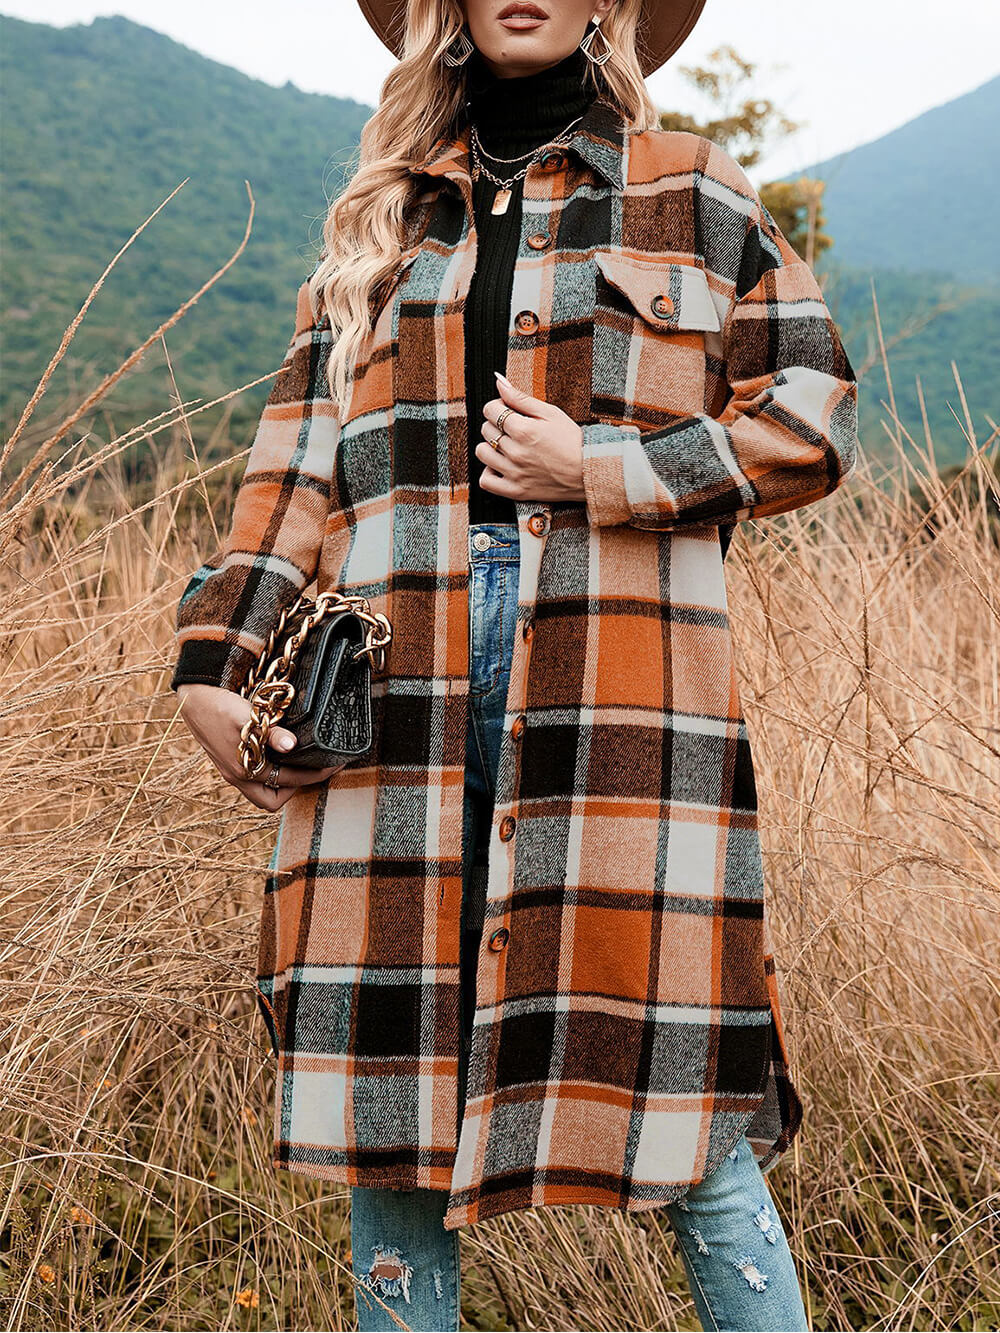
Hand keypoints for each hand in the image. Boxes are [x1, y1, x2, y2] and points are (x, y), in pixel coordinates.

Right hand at [175, 682, 346, 810]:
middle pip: (272, 800)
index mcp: (244, 769)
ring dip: (284, 784)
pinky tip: (283, 755)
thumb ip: (270, 733)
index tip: (334, 762)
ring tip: (303, 764)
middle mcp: (238, 777)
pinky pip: (255, 780)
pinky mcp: (230, 763)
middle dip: (297, 788)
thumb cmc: (220, 705)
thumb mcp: (247, 717)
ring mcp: (232, 772)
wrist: (193, 698)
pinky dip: (272, 774)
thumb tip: (292, 745)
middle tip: (317, 768)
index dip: (316, 773)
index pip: (290, 781)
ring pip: (262, 793)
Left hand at [475, 371, 586, 503]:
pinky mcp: (515, 491)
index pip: (490, 410)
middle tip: (513, 428)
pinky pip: (486, 481)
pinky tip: (501, 465)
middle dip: (496, 424)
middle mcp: (516, 452)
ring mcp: (514, 473)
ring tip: (507, 446)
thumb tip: (498, 381)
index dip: (497, 406)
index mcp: (524, 430)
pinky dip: (489, 472)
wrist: (588, 472)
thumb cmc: (572, 441)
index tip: (508, 411)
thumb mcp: (551, 413)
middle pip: (486, 429)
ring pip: (482, 453)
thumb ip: (521, 398)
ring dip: (490, 446)